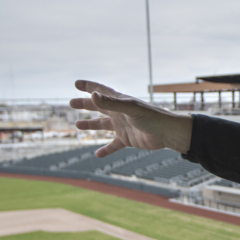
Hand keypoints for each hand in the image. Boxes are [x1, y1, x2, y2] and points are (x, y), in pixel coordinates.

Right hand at [69, 80, 193, 157]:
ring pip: (103, 125)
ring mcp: (123, 126)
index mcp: (119, 101)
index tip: (76, 83)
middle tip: (71, 103)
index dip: (88, 86)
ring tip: (77, 125)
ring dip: (91, 125)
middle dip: (85, 104)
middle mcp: (120, 112)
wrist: (167, 133)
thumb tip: (92, 95)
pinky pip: (113, 145)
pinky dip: (106, 150)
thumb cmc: (152, 117)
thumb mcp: (129, 109)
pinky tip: (97, 155)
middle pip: (99, 107)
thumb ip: (111, 103)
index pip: (101, 91)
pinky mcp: (127, 139)